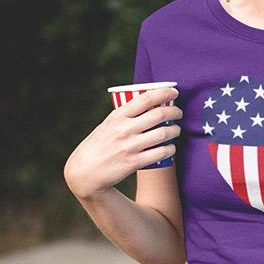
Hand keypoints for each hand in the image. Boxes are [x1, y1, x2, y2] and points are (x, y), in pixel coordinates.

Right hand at [64, 87, 181, 199]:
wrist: (86, 171)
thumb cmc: (99, 145)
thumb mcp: (108, 125)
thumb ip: (125, 116)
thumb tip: (148, 105)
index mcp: (117, 116)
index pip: (146, 98)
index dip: (164, 92)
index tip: (174, 92)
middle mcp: (124, 129)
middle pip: (159, 114)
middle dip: (174, 111)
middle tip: (178, 112)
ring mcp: (130, 146)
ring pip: (163, 134)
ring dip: (175, 130)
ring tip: (176, 129)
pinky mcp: (134, 162)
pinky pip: (160, 153)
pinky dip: (170, 149)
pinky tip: (172, 147)